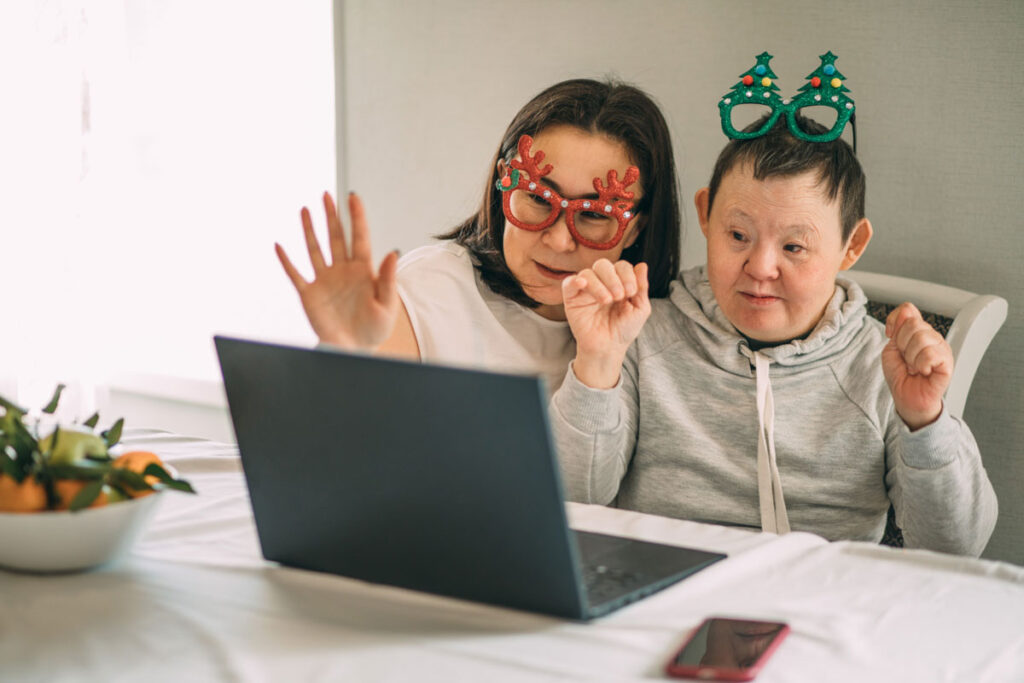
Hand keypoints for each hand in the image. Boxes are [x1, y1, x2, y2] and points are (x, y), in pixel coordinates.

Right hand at [275, 191, 399, 349]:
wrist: (355, 350)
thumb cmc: (375, 329)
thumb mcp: (387, 306)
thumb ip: (388, 279)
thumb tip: (392, 252)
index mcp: (363, 271)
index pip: (359, 237)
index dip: (356, 217)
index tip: (353, 197)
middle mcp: (342, 271)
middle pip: (335, 237)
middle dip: (331, 216)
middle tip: (326, 195)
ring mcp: (324, 281)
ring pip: (315, 249)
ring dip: (309, 230)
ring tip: (304, 210)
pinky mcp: (309, 294)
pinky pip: (295, 274)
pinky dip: (286, 261)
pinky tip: (279, 246)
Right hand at [562, 259, 649, 388]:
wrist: (609, 348)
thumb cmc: (624, 329)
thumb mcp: (640, 309)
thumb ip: (642, 287)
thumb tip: (642, 265)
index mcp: (618, 282)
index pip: (621, 266)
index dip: (627, 275)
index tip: (631, 292)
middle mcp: (601, 283)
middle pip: (603, 264)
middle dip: (613, 278)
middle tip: (619, 296)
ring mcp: (586, 290)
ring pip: (588, 273)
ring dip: (599, 284)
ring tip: (607, 301)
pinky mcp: (572, 299)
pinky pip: (569, 282)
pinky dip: (575, 280)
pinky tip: (583, 285)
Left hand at [881, 302, 952, 429]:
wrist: (907, 398)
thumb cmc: (901, 376)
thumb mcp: (890, 349)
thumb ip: (896, 330)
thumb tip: (906, 311)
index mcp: (918, 331)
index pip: (908, 309)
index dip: (894, 321)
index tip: (890, 336)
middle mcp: (932, 336)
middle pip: (913, 324)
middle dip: (902, 344)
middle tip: (906, 359)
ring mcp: (941, 348)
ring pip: (922, 338)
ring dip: (911, 357)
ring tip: (914, 367)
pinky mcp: (947, 363)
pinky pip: (931, 354)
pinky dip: (921, 365)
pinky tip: (923, 371)